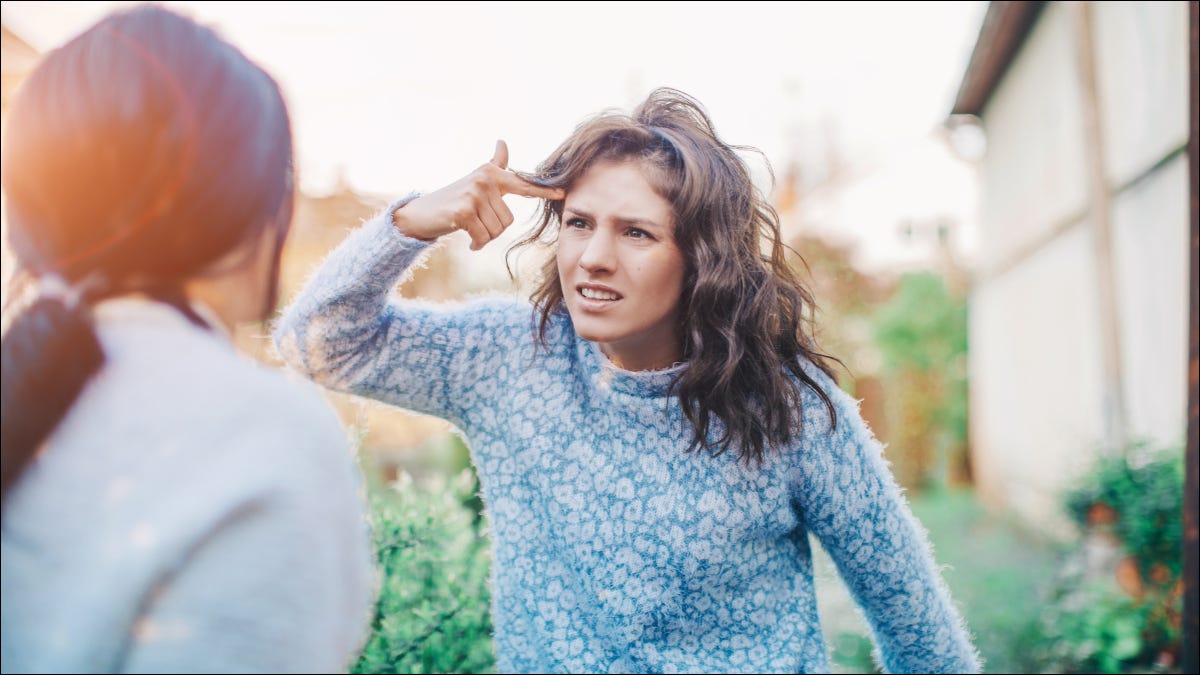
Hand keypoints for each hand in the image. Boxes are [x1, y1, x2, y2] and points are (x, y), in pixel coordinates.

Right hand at [392, 140, 563, 249]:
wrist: (421, 213)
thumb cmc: (453, 199)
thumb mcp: (476, 181)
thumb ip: (495, 166)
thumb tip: (502, 142)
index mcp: (491, 174)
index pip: (522, 184)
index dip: (543, 191)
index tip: (562, 193)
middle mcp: (484, 179)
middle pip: (508, 220)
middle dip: (493, 229)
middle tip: (476, 224)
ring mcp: (473, 194)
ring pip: (496, 230)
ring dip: (484, 237)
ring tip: (470, 229)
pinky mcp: (463, 211)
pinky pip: (483, 237)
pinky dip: (476, 244)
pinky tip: (467, 240)